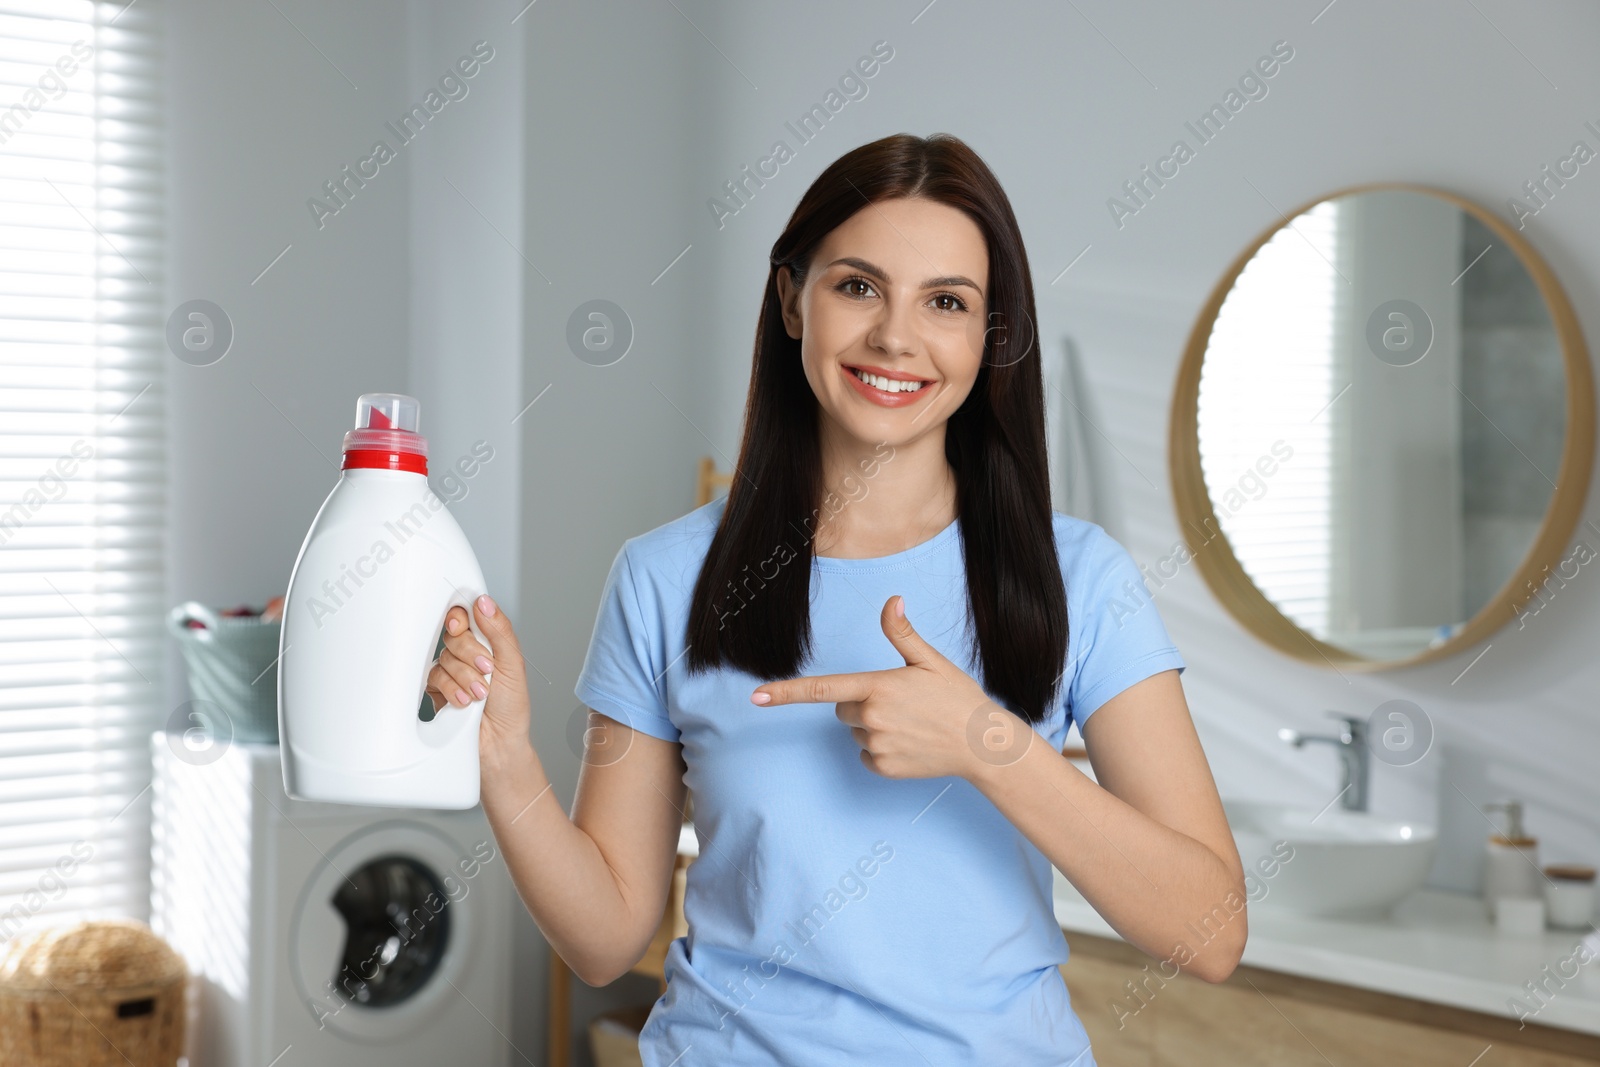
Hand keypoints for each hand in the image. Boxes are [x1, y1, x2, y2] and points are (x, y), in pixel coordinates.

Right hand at [425, 595, 530, 754]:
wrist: (499, 742)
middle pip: (454, 635)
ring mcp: (452, 670)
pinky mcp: (437, 688)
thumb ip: (499, 631)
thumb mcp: (513, 664)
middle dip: (470, 654)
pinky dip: (451, 689)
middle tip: (486, 669)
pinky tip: (464, 701)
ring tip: (481, 693)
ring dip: (465, 677)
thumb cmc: (511, 706)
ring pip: (444, 657)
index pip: (468, 615)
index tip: (462, 624)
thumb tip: (484, 602)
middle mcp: (468, 653)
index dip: (461, 615)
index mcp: (488, 641)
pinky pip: (434, 677)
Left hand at [752, 596, 1023, 780]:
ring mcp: (875, 745)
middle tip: (900, 703)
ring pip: (855, 730)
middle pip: (842, 707)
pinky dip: (881, 748)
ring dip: (874, 726)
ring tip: (910, 724)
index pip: (821, 689)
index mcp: (877, 686)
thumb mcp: (930, 661)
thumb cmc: (957, 697)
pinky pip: (865, 753)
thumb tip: (891, 600)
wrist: (982, 744)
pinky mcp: (881, 767)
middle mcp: (871, 717)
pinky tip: (909, 743)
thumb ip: (902, 633)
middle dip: (862, 702)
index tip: (756, 696)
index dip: (785, 692)